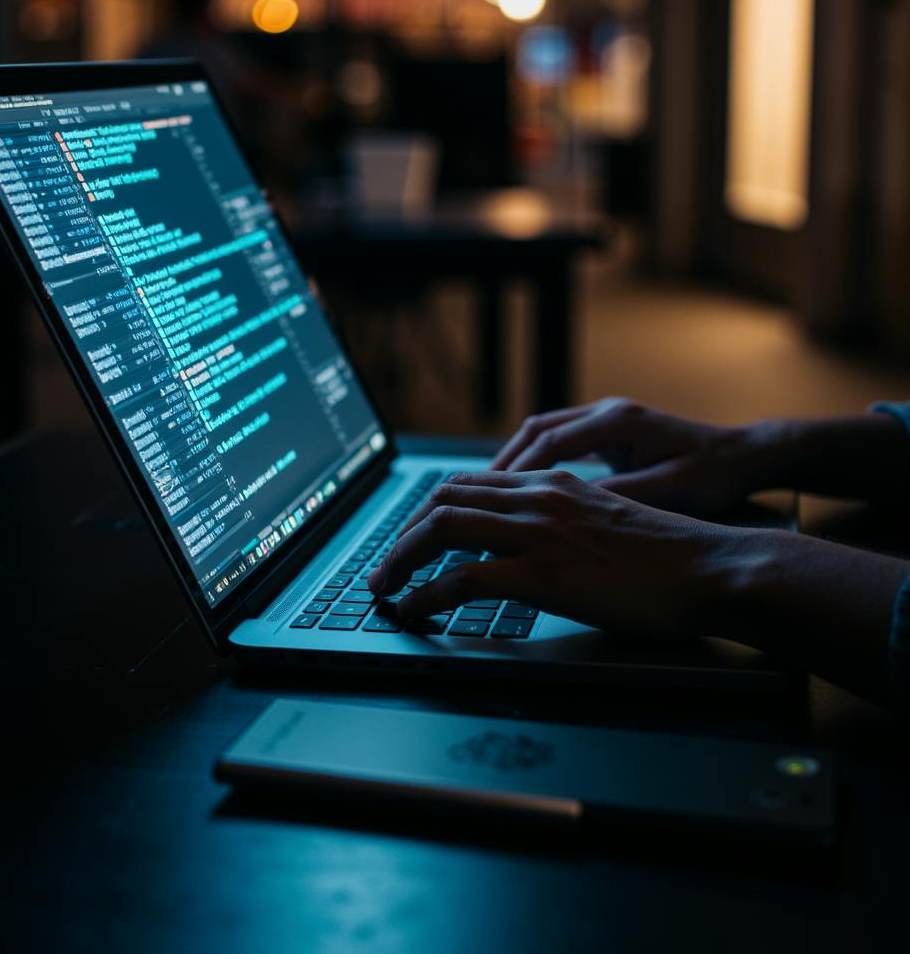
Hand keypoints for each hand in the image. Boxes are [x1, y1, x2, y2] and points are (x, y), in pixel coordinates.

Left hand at [366, 469, 739, 634]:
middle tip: (383, 567)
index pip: (467, 484)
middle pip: (442, 499)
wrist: (711, 567)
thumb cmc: (666, 555)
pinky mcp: (545, 574)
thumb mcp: (604, 520)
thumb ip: (562, 520)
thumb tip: (527, 544)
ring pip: (442, 529)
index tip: (408, 539)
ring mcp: (540, 533)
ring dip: (400, 559)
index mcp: (552, 483)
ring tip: (383, 589)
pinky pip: (464, 579)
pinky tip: (414, 611)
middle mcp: (538, 497)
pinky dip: (427, 595)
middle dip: (401, 534)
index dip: (426, 511)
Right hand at [490, 398, 763, 517]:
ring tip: (485, 496)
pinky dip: (532, 464)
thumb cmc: (715, 476)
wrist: (747, 456)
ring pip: (540, 434)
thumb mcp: (670, 492)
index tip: (489, 500)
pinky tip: (520, 491)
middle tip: (471, 498)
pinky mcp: (608, 432)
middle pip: (534, 432)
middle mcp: (606, 412)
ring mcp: (606, 419)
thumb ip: (618, 497)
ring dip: (513, 463)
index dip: (514, 473)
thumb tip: (567, 511)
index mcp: (618, 422)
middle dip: (501, 465)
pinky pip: (556, 443)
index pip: (548, 443)